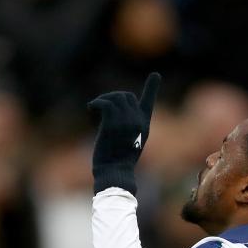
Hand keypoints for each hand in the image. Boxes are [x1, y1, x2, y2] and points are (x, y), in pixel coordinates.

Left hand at [86, 72, 160, 194]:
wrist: (115, 173)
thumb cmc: (118, 162)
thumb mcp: (126, 143)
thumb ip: (124, 126)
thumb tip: (110, 112)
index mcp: (143, 126)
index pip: (148, 103)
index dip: (151, 88)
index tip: (156, 75)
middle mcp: (137, 122)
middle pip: (126, 96)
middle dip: (113, 97)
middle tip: (101, 106)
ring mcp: (126, 122)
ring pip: (115, 98)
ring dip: (103, 100)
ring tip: (95, 107)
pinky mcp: (113, 124)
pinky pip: (105, 103)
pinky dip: (96, 103)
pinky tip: (91, 109)